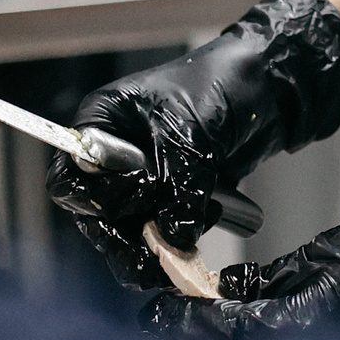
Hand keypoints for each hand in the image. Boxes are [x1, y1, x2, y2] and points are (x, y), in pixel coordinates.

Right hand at [48, 0, 339, 283]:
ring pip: (130, 229)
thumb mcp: (191, 131)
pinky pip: (163, 230)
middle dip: (125, 236)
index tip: (131, 203)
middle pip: (98, 214)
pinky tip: (207, 220)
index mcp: (102, 123)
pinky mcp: (172, 195)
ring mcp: (143, 177)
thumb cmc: (221, 84)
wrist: (270, 83)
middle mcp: (113, 154)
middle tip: (151, 256)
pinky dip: (180, 236)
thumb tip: (173, 237)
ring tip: (182, 249)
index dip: (95, 199)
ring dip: (155, 243)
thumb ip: (176, 184)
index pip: (69, 178)